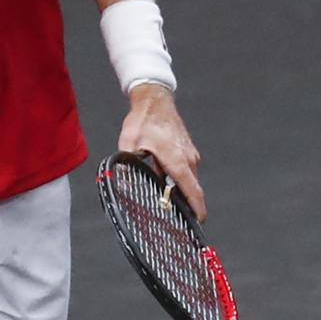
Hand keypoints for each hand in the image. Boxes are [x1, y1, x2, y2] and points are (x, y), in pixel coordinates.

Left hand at [118, 84, 206, 220]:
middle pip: (192, 187)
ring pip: (189, 177)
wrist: (154, 98)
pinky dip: (180, 176)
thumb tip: (122, 184)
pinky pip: (187, 167)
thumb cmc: (143, 120)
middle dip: (187, 203)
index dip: (197, 208)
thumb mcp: (129, 145)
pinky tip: (164, 175)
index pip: (192, 190)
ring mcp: (190, 152)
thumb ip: (127, 165)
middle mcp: (188, 158)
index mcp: (176, 160)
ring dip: (181, 188)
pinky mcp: (188, 147)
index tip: (199, 221)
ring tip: (166, 195)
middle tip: (177, 215)